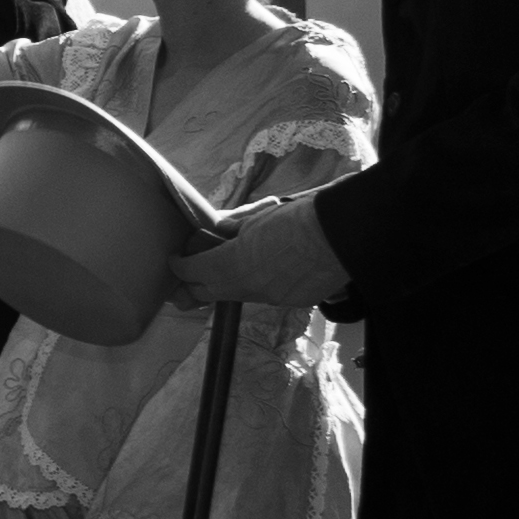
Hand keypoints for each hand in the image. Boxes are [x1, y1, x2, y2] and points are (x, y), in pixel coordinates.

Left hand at [171, 191, 350, 310]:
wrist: (343, 233)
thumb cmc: (298, 218)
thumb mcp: (257, 217)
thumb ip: (233, 227)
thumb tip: (220, 230)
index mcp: (232, 264)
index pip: (193, 271)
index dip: (180, 266)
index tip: (175, 260)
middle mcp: (248, 287)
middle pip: (208, 292)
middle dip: (195, 284)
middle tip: (189, 274)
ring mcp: (272, 298)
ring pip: (238, 295)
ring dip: (228, 284)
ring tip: (228, 270)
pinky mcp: (293, 301)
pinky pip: (267, 296)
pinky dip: (261, 285)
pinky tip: (267, 272)